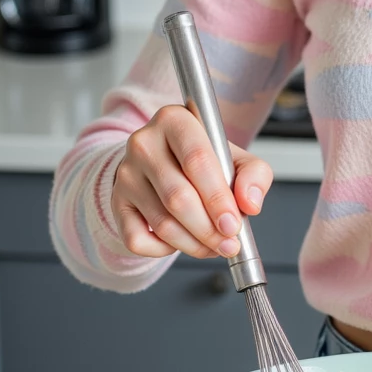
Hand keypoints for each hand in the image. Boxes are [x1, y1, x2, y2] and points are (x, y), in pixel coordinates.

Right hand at [111, 104, 272, 260]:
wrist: (165, 160)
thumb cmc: (204, 159)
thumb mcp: (237, 157)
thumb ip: (255, 175)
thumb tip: (250, 204)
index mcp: (175, 120)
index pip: (197, 161)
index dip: (218, 198)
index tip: (233, 224)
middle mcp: (144, 143)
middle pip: (178, 197)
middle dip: (208, 229)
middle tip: (228, 243)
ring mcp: (126, 173)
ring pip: (161, 222)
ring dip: (193, 243)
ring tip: (213, 246)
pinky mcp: (116, 201)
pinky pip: (137, 239)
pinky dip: (163, 250)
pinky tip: (182, 242)